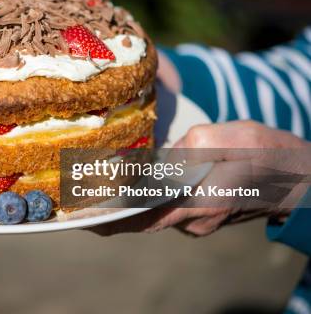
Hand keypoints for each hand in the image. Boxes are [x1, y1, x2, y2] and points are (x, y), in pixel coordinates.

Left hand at [88, 120, 309, 236]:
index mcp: (200, 202)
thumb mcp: (232, 137)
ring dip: (121, 204)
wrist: (299, 177)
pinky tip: (122, 183)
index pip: (142, 217)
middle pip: (138, 219)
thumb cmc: (267, 153)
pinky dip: (139, 200)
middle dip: (105, 210)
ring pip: (149, 215)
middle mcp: (193, 220)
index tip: (77, 215)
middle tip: (70, 197)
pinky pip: (161, 210)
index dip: (108, 218)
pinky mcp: (197, 215)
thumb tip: (158, 157)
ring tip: (87, 186)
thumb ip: (192, 147)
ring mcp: (195, 222)